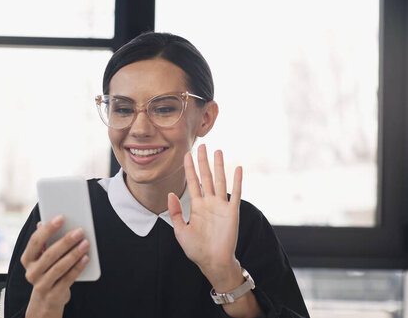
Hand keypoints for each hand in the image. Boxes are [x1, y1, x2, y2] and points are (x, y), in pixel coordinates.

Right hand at [20, 215, 89, 316]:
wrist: (47, 299)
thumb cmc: (47, 270)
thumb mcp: (43, 256)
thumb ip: (45, 240)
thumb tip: (45, 222)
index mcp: (27, 259)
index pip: (35, 241)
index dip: (48, 229)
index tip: (61, 218)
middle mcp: (31, 272)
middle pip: (49, 254)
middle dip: (66, 241)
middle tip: (79, 231)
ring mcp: (41, 285)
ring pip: (59, 267)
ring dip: (74, 254)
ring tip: (85, 243)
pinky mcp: (53, 294)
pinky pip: (68, 279)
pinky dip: (78, 267)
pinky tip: (86, 258)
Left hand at [167, 144, 242, 289]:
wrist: (212, 262)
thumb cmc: (196, 249)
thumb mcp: (180, 231)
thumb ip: (175, 212)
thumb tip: (170, 194)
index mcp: (196, 206)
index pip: (192, 182)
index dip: (189, 168)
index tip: (187, 154)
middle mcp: (209, 203)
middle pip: (206, 177)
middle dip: (203, 161)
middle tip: (202, 145)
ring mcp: (221, 206)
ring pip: (220, 181)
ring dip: (219, 166)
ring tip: (218, 151)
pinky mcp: (232, 212)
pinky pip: (235, 193)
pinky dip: (237, 180)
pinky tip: (238, 168)